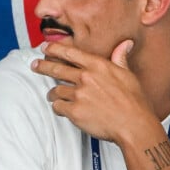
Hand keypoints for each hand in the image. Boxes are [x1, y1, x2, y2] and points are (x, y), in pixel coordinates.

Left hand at [31, 40, 155, 143]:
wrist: (134, 125)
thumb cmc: (134, 102)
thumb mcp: (128, 75)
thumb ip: (120, 59)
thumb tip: (124, 44)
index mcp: (98, 66)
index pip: (70, 52)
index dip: (54, 49)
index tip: (45, 47)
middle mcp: (86, 78)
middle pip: (56, 69)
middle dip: (42, 66)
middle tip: (35, 65)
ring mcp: (79, 94)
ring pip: (56, 90)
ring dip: (53, 93)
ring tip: (52, 95)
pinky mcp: (74, 111)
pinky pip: (58, 107)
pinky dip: (58, 108)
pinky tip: (61, 109)